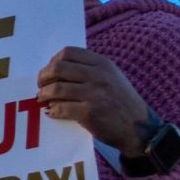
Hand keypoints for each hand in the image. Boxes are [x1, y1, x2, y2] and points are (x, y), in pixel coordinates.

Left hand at [37, 47, 153, 154]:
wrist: (139, 127)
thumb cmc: (121, 102)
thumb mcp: (111, 77)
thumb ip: (89, 69)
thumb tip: (55, 69)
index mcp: (102, 63)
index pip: (68, 52)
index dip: (52, 62)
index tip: (49, 73)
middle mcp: (99, 75)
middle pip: (57, 68)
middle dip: (43, 78)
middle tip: (41, 87)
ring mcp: (95, 93)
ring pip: (56, 88)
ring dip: (44, 95)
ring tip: (43, 100)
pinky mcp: (90, 112)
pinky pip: (60, 108)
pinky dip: (52, 110)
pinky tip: (52, 112)